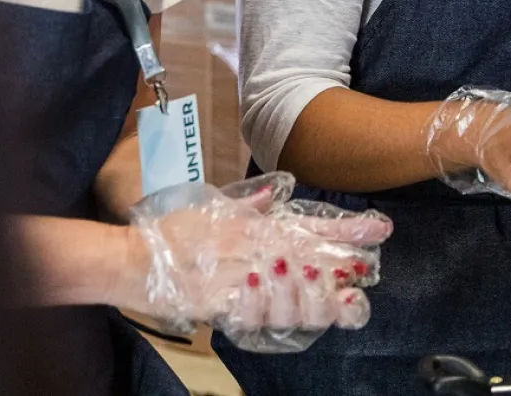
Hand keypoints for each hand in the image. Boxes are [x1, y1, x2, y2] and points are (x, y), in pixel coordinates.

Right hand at [126, 172, 392, 352]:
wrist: (130, 259)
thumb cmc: (169, 232)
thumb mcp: (212, 209)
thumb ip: (248, 204)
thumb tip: (277, 195)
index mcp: (255, 224)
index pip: (311, 223)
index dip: (348, 227)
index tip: (380, 228)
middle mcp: (253, 245)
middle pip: (310, 255)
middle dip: (343, 263)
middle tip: (369, 270)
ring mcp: (238, 273)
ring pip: (292, 286)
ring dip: (322, 293)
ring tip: (347, 299)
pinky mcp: (220, 301)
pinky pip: (260, 311)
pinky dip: (283, 312)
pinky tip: (305, 315)